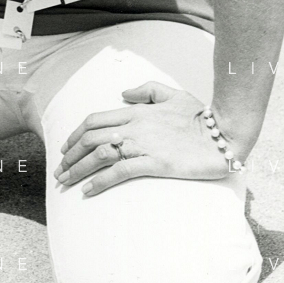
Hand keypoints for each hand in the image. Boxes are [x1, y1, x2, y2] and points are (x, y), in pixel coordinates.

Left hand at [54, 81, 230, 195]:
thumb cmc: (200, 115)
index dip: (75, 134)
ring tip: (66, 183)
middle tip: (59, 171)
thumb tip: (123, 93)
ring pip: (100, 155)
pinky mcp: (155, 164)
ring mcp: (144, 145)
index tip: (65, 148)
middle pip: (91, 138)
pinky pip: (120, 172)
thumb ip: (146, 91)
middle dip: (70, 155)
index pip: (95, 120)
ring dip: (78, 169)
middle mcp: (135, 126)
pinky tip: (89, 191)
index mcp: (136, 111)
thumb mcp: (172, 94)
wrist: (224, 134)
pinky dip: (100, 181)